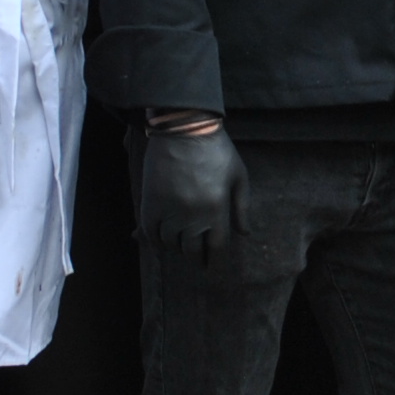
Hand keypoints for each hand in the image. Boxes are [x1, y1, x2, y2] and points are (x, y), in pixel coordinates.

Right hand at [138, 119, 245, 267]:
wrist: (184, 127)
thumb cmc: (216, 150)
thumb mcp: (238, 176)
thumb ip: (242, 207)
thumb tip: (244, 234)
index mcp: (216, 210)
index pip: (216, 248)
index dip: (214, 262)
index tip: (212, 268)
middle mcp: (192, 215)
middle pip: (191, 251)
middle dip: (195, 259)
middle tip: (197, 261)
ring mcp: (169, 210)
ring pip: (169, 244)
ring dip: (175, 249)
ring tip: (180, 247)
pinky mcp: (150, 202)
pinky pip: (150, 232)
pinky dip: (154, 242)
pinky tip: (160, 243)